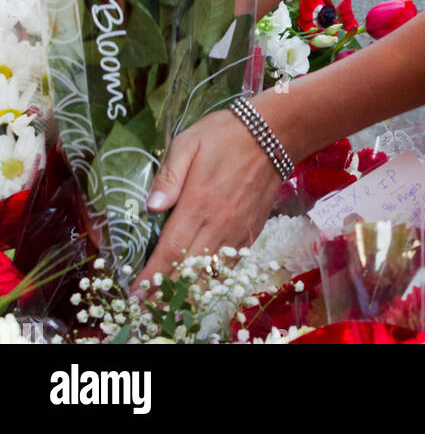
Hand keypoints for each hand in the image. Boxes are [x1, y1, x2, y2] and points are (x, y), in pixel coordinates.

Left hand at [134, 108, 281, 291]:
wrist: (274, 134)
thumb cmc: (226, 135)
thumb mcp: (189, 142)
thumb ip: (169, 175)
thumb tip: (151, 207)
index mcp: (197, 204)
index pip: (169, 252)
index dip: (151, 277)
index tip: (135, 295)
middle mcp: (217, 224)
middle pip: (188, 270)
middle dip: (165, 290)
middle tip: (147, 304)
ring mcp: (237, 230)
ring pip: (210, 272)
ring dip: (190, 289)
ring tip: (171, 299)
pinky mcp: (251, 231)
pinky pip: (230, 264)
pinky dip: (214, 277)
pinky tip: (202, 281)